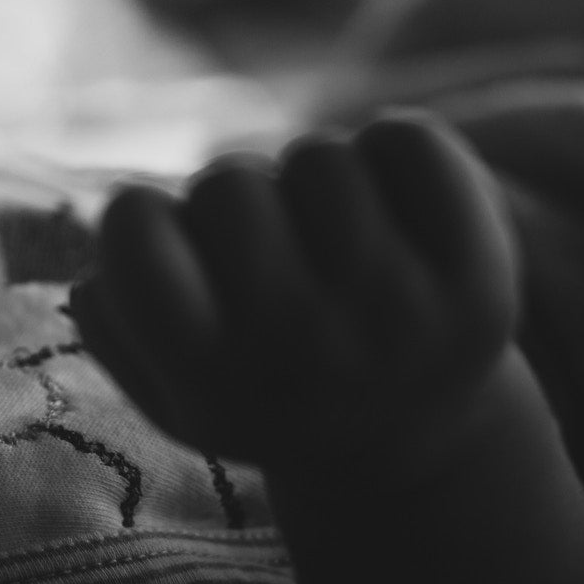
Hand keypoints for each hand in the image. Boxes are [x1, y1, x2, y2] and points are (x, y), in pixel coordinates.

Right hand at [70, 114, 519, 489]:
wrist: (412, 443)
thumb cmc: (266, 394)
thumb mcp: (171, 393)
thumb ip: (118, 329)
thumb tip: (104, 271)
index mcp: (215, 380)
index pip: (134, 226)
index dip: (139, 221)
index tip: (166, 254)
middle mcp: (309, 348)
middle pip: (226, 180)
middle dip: (231, 202)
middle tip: (260, 255)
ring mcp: (401, 308)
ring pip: (317, 155)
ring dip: (312, 184)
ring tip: (328, 240)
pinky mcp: (478, 272)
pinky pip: (409, 141)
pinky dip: (394, 154)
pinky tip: (392, 210)